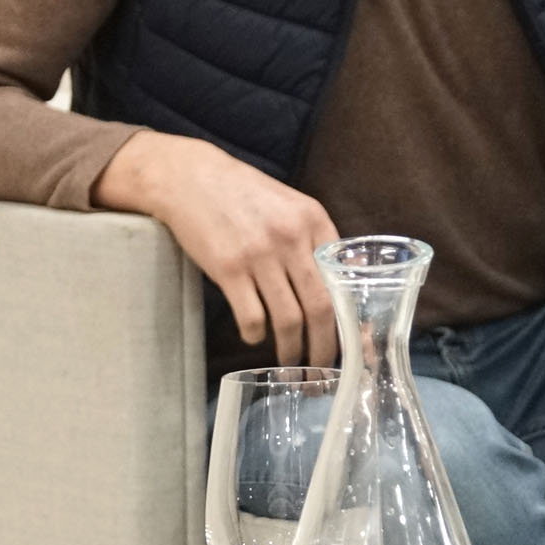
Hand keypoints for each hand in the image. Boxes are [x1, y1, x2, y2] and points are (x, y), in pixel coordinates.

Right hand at [95, 130, 342, 364]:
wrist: (190, 177)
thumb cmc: (241, 193)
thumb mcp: (288, 205)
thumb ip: (313, 239)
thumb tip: (338, 284)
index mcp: (313, 220)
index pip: (343, 280)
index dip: (351, 319)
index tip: (354, 344)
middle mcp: (291, 236)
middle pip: (321, 307)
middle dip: (324, 346)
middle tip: (321, 366)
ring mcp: (259, 253)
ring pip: (288, 318)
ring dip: (291, 348)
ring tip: (289, 362)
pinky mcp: (228, 268)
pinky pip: (251, 316)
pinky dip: (256, 334)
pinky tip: (254, 336)